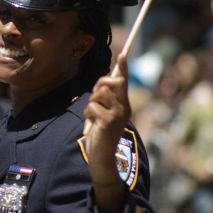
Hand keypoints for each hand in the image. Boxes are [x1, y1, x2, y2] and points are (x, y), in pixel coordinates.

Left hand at [83, 54, 130, 212]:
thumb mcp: (105, 114)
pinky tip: (92, 125)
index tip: (122, 55)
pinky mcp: (108, 121)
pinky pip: (92, 107)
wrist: (102, 157)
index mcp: (125, 106)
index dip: (123, 69)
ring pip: (99, 94)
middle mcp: (124, 108)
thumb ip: (105, 100)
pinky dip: (88, 115)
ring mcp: (117, 115)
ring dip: (91, 104)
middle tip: (95, 96)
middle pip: (111, 83)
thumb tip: (103, 83)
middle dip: (100, 84)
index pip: (124, 83)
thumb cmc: (101, 134)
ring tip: (93, 116)